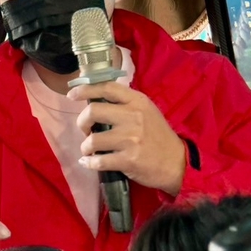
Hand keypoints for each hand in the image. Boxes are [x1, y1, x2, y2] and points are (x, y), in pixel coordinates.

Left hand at [67, 81, 186, 195]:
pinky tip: (89, 162)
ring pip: (92, 140)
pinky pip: (98, 161)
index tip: (72, 95)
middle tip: (85, 130)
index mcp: (137, 102)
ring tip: (89, 150)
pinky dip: (89, 163)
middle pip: (93, 112)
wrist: (177, 163)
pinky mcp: (128, 160)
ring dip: (85, 147)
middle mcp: (133, 117)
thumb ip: (126, 104)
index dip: (85, 89)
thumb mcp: (147, 112)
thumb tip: (97, 99)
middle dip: (82, 122)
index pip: (107, 88)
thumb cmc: (159, 136)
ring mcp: (130, 139)